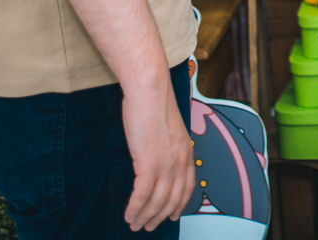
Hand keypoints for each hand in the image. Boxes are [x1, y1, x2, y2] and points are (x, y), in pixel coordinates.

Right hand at [122, 84, 193, 231]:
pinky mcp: (149, 162)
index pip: (187, 186)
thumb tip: (158, 159)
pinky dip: (135, 207)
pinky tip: (129, 214)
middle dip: (160, 216)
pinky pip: (142, 194)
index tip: (173, 214)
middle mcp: (180, 160)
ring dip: (145, 216)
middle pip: (173, 198)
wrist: (150, 91)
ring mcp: (166, 162)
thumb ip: (167, 146)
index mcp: (186, 151)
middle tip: (148, 226)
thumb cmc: (154, 105)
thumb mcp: (167, 129)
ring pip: (157, 200)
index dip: (179, 204)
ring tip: (135, 224)